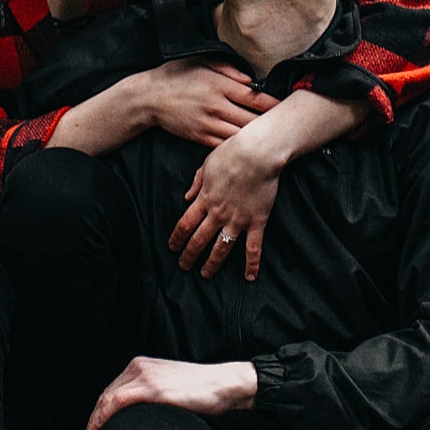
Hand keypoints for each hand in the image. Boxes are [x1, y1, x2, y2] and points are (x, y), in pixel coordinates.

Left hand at [81, 356, 257, 429]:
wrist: (224, 384)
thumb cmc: (202, 392)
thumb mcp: (170, 389)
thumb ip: (151, 397)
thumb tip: (137, 421)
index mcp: (141, 366)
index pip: (110, 392)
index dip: (98, 416)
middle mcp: (138, 367)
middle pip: (104, 397)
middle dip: (92, 423)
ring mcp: (144, 376)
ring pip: (106, 401)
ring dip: (93, 425)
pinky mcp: (152, 388)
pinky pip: (117, 403)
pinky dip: (103, 420)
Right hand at [146, 60, 278, 146]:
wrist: (149, 98)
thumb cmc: (177, 75)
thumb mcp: (201, 62)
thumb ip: (228, 68)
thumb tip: (252, 79)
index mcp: (219, 85)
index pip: (255, 97)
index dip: (275, 104)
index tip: (288, 107)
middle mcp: (216, 106)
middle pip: (253, 119)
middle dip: (272, 124)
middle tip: (288, 126)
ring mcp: (209, 124)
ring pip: (242, 136)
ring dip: (258, 138)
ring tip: (274, 139)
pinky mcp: (201, 137)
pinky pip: (226, 145)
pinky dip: (240, 147)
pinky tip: (250, 147)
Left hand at [169, 118, 288, 279]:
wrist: (257, 153)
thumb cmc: (232, 153)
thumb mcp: (207, 165)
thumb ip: (197, 183)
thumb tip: (187, 197)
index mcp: (205, 199)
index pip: (185, 224)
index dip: (177, 238)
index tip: (172, 247)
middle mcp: (218, 213)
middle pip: (199, 239)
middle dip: (189, 255)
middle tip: (183, 266)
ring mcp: (237, 220)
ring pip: (221, 248)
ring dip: (212, 263)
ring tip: (206, 274)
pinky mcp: (257, 221)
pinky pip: (253, 247)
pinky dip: (252, 264)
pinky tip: (248, 277)